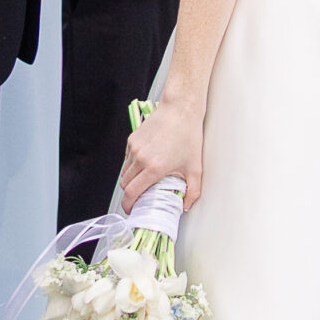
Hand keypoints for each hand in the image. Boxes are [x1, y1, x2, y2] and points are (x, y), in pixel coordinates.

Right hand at [119, 93, 203, 211]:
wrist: (180, 110)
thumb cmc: (188, 135)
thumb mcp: (195, 167)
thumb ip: (193, 191)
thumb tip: (186, 205)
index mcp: (155, 168)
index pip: (132, 193)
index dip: (128, 205)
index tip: (131, 210)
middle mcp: (141, 159)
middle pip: (125, 185)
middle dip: (130, 194)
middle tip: (140, 198)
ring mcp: (134, 148)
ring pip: (124, 172)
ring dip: (130, 180)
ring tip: (144, 181)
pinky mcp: (132, 140)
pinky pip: (127, 159)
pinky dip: (132, 166)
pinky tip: (145, 164)